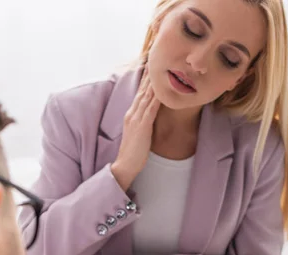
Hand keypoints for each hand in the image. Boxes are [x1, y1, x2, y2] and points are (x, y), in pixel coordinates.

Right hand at [111, 67, 159, 190]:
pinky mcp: (142, 127)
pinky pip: (151, 109)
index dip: (147, 77)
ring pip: (147, 95)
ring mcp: (137, 119)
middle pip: (143, 88)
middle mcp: (132, 113)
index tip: (153, 63)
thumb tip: (151, 114)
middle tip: (157, 55)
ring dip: (154, 80)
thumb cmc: (133, 152)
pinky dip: (156, 97)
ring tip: (161, 65)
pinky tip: (162, 88)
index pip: (140, 91)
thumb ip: (143, 121)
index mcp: (131, 114)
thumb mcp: (138, 133)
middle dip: (150, 72)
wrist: (125, 165)